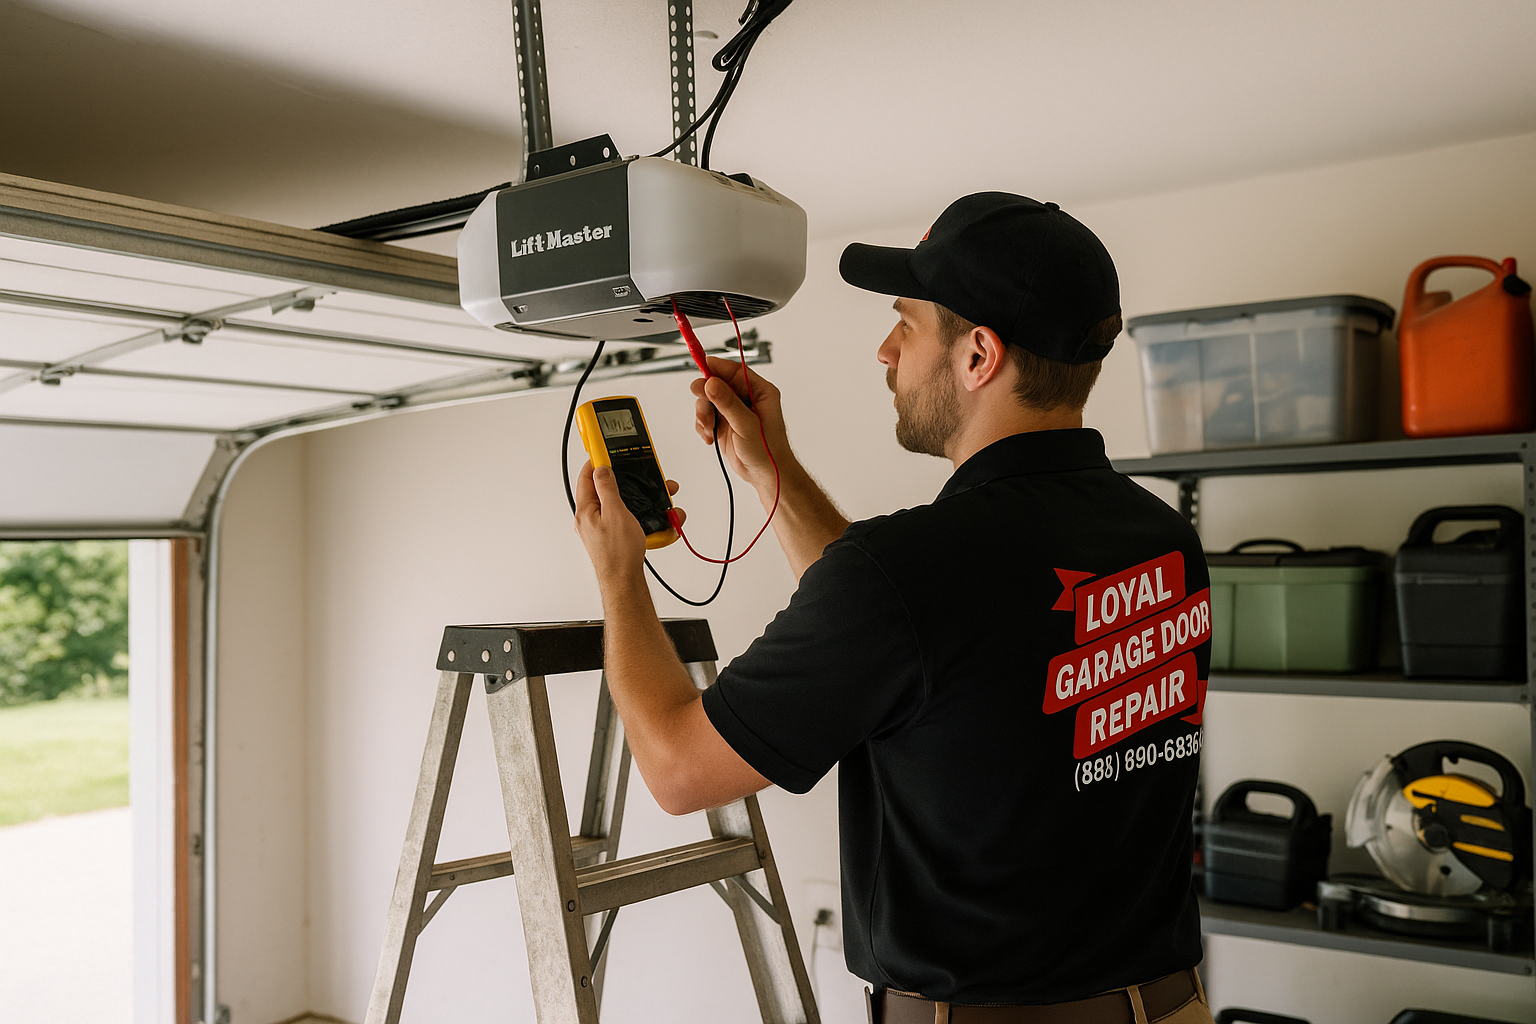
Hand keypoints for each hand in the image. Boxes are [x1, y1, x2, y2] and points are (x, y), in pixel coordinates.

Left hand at [574, 463, 685, 584]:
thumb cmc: (618, 553)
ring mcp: (600, 528)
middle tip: (636, 474)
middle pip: (604, 490)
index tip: (607, 452)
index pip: (586, 477)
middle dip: (624, 481)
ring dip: (635, 498)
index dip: (597, 462)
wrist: (624, 581)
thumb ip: (606, 489)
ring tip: (653, 498)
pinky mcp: (611, 536)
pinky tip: (650, 516)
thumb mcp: (614, 513)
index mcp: (585, 510)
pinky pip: (623, 518)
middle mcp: (589, 518)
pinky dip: (636, 513)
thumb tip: (600, 470)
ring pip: (617, 504)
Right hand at [690, 356, 792, 500]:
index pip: (735, 371)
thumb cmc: (768, 451)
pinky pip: (706, 415)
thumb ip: (728, 403)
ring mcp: (734, 411)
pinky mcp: (725, 424)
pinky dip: (703, 425)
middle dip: (706, 394)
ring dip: (703, 413)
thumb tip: (712, 383)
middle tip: (702, 403)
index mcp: (759, 392)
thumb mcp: (747, 425)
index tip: (701, 366)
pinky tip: (709, 436)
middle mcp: (746, 398)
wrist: (766, 475)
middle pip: (717, 383)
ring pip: (709, 399)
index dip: (717, 368)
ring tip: (708, 427)